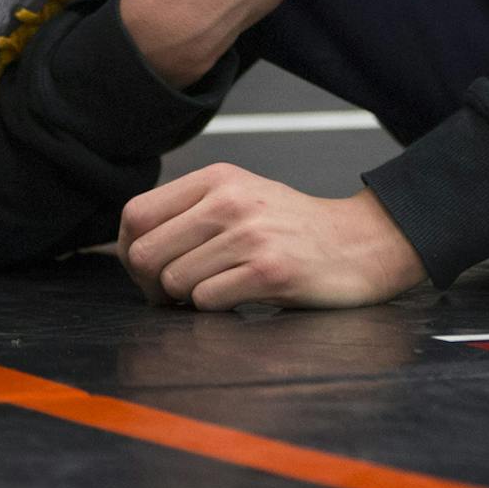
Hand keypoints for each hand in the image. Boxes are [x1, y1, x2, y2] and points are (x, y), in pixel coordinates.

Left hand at [118, 166, 426, 309]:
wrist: (359, 243)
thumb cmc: (292, 228)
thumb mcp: (240, 197)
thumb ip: (189, 210)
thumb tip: (130, 245)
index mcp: (217, 178)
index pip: (135, 214)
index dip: (131, 251)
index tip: (152, 269)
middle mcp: (230, 200)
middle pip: (145, 255)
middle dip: (152, 285)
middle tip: (178, 292)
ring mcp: (251, 235)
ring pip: (174, 283)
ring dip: (189, 299)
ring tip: (220, 289)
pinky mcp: (269, 271)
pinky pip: (207, 303)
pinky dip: (217, 309)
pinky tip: (242, 296)